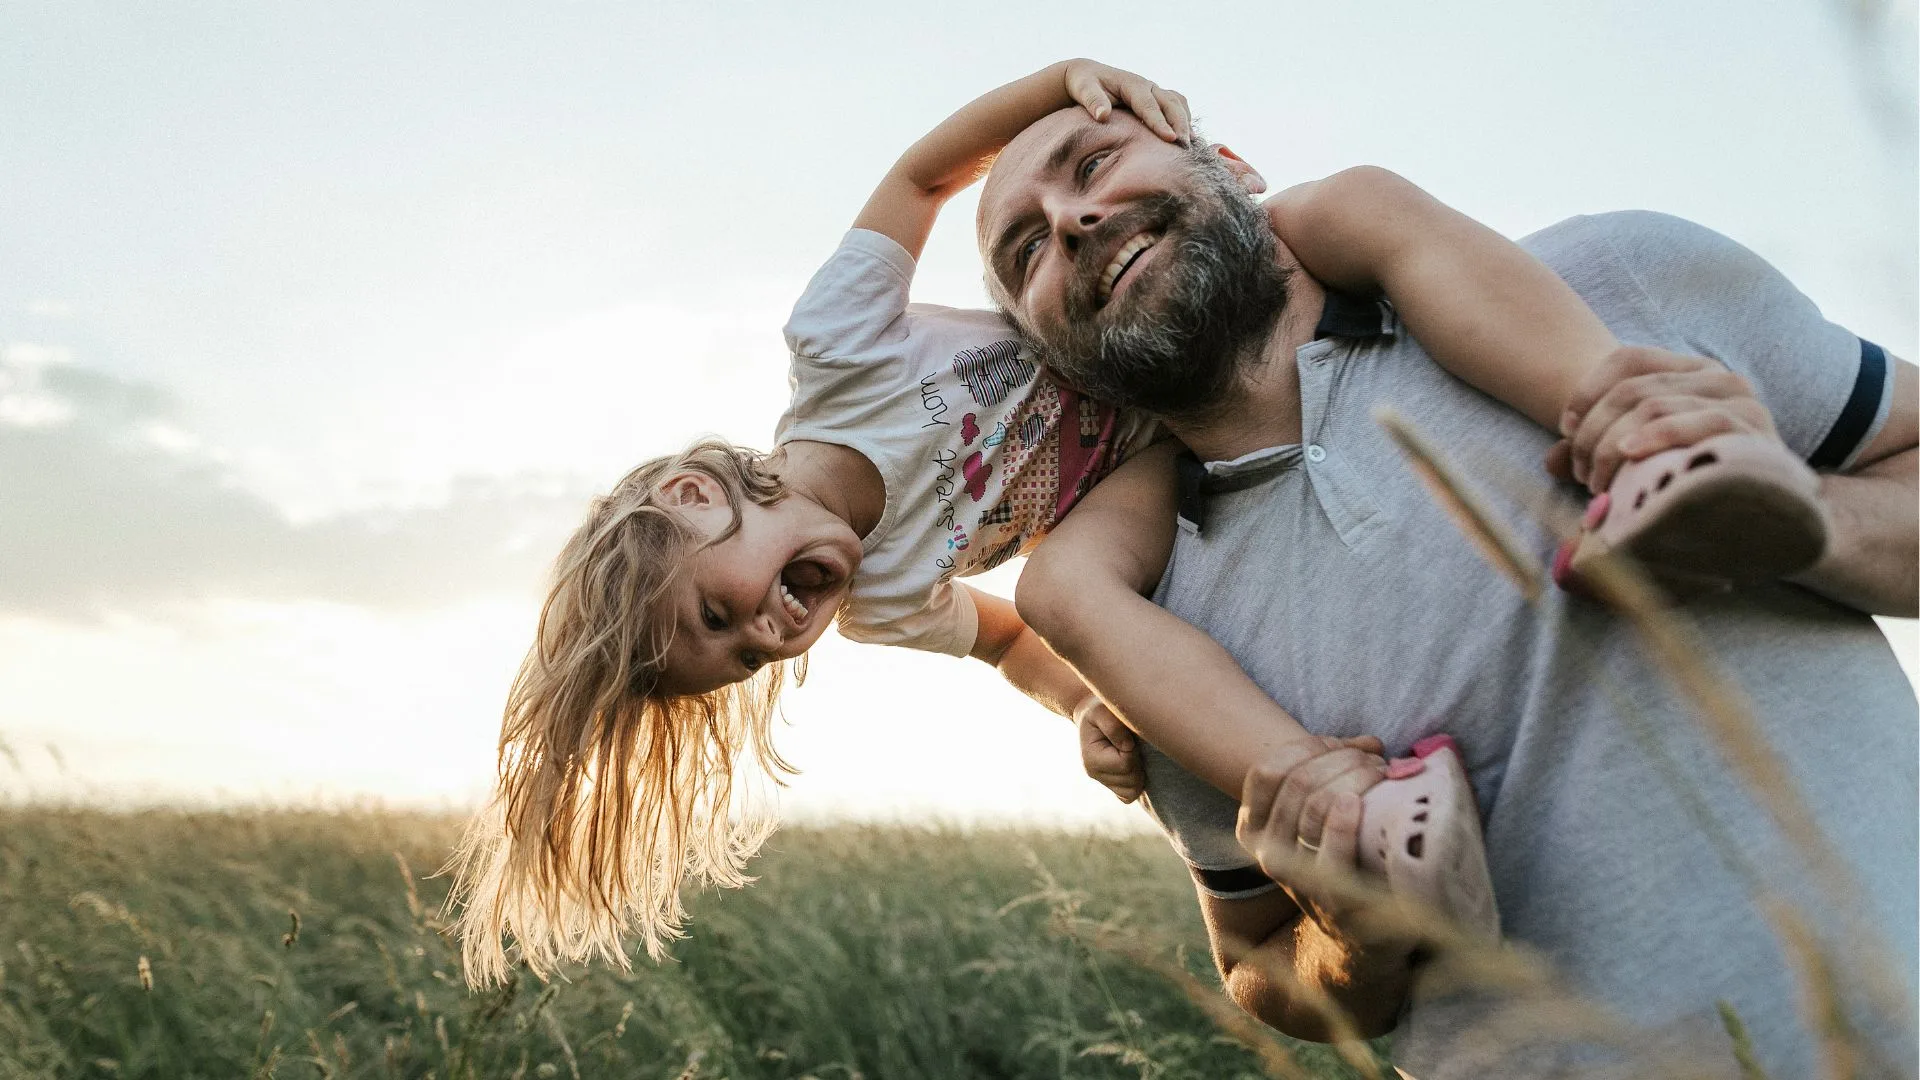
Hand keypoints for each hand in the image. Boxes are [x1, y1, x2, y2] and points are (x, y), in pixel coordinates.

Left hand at [1061, 60, 1191, 143]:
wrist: (1087, 76)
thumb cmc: (1085, 84)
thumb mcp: (1084, 90)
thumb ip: (1093, 101)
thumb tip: (1103, 115)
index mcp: (1132, 84)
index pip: (1149, 105)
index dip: (1160, 122)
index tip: (1170, 139)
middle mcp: (1147, 86)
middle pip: (1170, 103)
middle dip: (1180, 124)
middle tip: (1186, 148)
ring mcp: (1154, 91)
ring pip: (1177, 104)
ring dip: (1186, 122)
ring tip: (1192, 145)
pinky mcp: (1156, 99)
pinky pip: (1176, 107)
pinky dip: (1184, 120)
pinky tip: (1187, 139)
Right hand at [1077, 700, 1144, 802]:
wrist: (1095, 716)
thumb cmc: (1100, 710)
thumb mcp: (1102, 710)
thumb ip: (1113, 725)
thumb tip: (1128, 747)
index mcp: (1091, 758)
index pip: (1125, 764)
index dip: (1134, 751)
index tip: (1130, 737)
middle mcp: (1094, 774)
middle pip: (1131, 780)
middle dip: (1138, 762)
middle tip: (1132, 743)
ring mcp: (1103, 782)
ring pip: (1132, 791)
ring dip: (1139, 772)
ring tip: (1132, 753)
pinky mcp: (1112, 787)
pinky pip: (1130, 796)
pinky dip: (1136, 783)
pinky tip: (1133, 764)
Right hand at [1235, 736, 1384, 933]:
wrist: (1361, 934)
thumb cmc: (1344, 859)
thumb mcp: (1320, 816)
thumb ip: (1333, 774)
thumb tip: (1367, 743)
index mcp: (1253, 827)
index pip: (1267, 771)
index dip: (1307, 747)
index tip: (1342, 745)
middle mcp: (1265, 852)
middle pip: (1296, 782)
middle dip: (1340, 759)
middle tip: (1374, 760)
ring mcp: (1295, 878)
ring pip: (1315, 804)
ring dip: (1354, 778)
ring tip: (1381, 775)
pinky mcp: (1330, 901)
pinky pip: (1332, 848)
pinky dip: (1345, 819)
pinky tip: (1358, 803)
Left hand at [1548, 345, 1781, 492]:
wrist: (1766, 514)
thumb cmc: (1691, 481)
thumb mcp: (1637, 460)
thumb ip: (1594, 452)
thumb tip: (1550, 461)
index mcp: (1687, 372)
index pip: (1627, 359)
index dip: (1586, 390)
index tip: (1563, 429)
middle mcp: (1716, 376)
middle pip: (1632, 387)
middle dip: (1593, 432)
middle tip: (1581, 473)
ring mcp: (1740, 399)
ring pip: (1654, 405)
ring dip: (1613, 445)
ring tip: (1599, 483)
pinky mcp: (1755, 428)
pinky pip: (1702, 420)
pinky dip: (1658, 436)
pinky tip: (1631, 455)